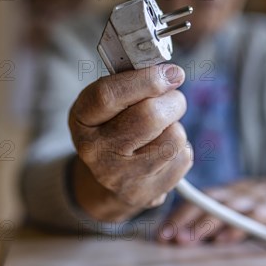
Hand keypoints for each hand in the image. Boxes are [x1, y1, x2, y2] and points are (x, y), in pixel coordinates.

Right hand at [69, 64, 192, 221]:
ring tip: (163, 129)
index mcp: (82, 119)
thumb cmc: (116, 126)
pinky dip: (181, 149)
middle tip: (173, 99)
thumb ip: (134, 80)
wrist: (112, 176)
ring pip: (173, 137)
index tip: (171, 73)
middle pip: (149, 116)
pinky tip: (163, 151)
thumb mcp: (112, 100)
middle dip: (172, 101)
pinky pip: (183, 158)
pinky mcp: (146, 193)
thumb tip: (172, 73)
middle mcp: (95, 151)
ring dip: (177, 127)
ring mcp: (120, 177)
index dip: (146, 80)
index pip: (109, 95)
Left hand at [157, 162, 265, 244]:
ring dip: (203, 225)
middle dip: (183, 220)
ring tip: (186, 239)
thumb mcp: (247, 203)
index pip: (198, 200)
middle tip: (165, 236)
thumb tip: (192, 231)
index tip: (160, 232)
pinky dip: (237, 227)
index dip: (177, 215)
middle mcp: (239, 192)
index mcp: (230, 191)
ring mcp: (257, 199)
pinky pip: (253, 218)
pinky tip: (224, 238)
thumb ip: (224, 212)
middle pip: (206, 203)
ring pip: (225, 210)